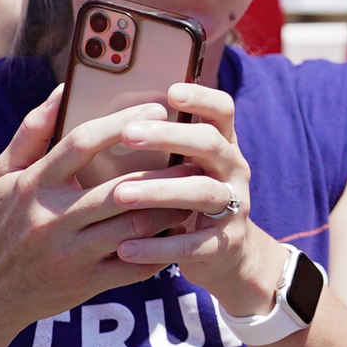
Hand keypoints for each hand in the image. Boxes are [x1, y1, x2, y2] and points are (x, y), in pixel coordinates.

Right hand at [0, 90, 211, 341]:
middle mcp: (52, 219)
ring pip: (135, 227)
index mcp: (34, 184)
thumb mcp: (3, 175)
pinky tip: (181, 229)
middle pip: (120, 189)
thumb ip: (32, 130)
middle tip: (192, 154)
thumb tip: (62, 89)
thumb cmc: (1, 224)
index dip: (123, 122)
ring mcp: (71, 255)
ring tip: (193, 188)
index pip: (82, 143)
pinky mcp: (86, 284)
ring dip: (170, 208)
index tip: (158, 109)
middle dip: (163, 171)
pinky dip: (163, 247)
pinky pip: (136, 265)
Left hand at [97, 81, 295, 318]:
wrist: (227, 255)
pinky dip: (157, 247)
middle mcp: (233, 170)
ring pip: (202, 192)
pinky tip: (124, 247)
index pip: (222, 110)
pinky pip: (192, 245)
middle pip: (209, 144)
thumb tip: (113, 114)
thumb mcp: (185, 166)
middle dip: (169, 137)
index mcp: (221, 144)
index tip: (169, 91)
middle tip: (128, 135)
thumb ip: (161, 143)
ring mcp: (233, 207)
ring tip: (120, 195)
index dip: (201, 97)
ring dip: (159, 191)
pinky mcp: (224, 245)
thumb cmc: (187, 200)